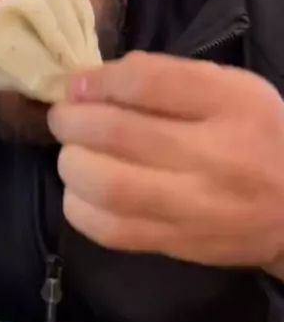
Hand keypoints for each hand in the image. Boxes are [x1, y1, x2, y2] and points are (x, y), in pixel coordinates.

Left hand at [48, 52, 283, 272]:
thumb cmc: (259, 138)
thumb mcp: (234, 89)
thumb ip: (170, 76)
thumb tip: (96, 80)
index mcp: (232, 104)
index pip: (149, 82)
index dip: (98, 80)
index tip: (77, 84)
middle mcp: (215, 156)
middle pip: (118, 133)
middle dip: (72, 120)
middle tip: (63, 117)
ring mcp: (195, 207)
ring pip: (107, 185)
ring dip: (72, 163)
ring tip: (73, 153)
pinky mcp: (176, 244)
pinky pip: (110, 230)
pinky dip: (80, 207)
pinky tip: (82, 191)